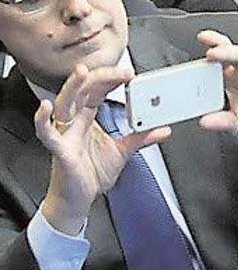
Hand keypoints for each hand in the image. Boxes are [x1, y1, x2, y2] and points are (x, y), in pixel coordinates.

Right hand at [36, 63, 170, 233]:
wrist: (79, 198)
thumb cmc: (92, 173)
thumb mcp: (123, 152)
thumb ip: (141, 139)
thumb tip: (162, 129)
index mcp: (87, 119)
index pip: (97, 91)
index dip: (111, 79)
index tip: (129, 73)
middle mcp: (73, 122)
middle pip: (82, 91)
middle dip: (100, 78)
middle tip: (120, 71)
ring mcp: (65, 135)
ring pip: (64, 104)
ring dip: (72, 87)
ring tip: (83, 73)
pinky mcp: (60, 151)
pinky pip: (47, 133)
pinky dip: (43, 120)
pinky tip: (46, 107)